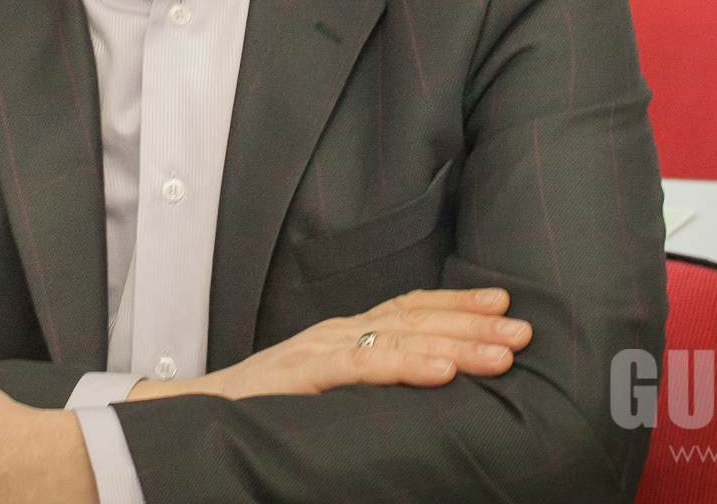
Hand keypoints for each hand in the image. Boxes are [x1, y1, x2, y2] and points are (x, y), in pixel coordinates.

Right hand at [128, 287, 530, 401]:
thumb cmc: (257, 407)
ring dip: (455, 344)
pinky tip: (442, 372)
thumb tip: (420, 389)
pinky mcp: (302, 377)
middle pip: (414, 318)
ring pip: (399, 340)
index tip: (504, 305)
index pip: (407, 308)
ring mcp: (319, 351)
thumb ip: (362, 382)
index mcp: (343, 335)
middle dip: (472, 322)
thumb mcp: (321, 390)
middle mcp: (336, 333)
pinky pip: (362, 368)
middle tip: (524, 329)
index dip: (457, 304)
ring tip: (501, 353)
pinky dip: (406, 366)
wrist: (191, 414)